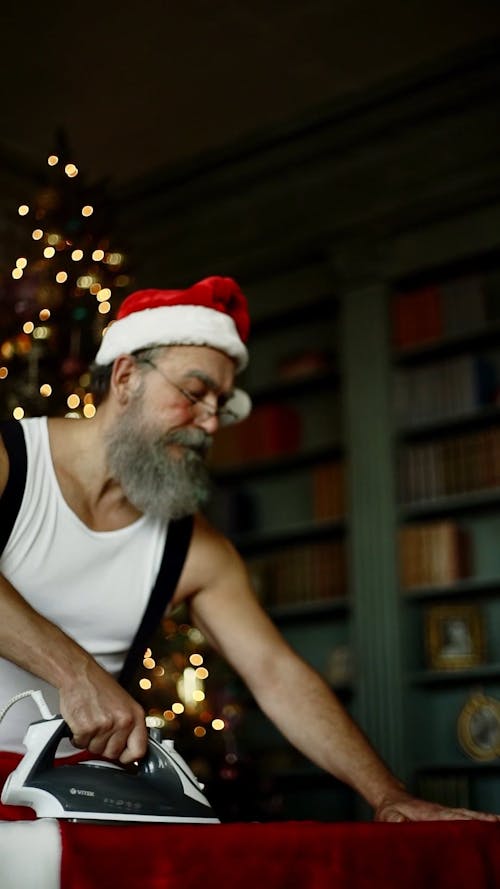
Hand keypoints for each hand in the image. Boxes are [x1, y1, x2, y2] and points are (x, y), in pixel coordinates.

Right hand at [58, 658, 147, 763]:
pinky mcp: (86, 728)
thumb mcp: (124, 703)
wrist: (80, 675)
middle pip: (114, 753)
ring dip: (90, 741)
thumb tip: (131, 748)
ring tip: (91, 721)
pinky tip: (81, 722)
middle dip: (104, 746)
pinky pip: (80, 745)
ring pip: (95, 750)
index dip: (129, 757)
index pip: (139, 750)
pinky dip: (78, 737)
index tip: (122, 755)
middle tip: (100, 730)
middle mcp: (123, 721)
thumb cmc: (99, 686)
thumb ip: (130, 725)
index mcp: (135, 715)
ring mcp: (105, 725)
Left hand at [375, 790, 499, 822]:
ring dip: (482, 821)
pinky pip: (465, 820)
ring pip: (467, 816)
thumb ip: (394, 822)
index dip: (463, 821)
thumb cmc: (390, 812)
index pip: (449, 817)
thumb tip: (400, 824)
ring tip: (498, 824)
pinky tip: (490, 825)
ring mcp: (445, 814)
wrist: (392, 799)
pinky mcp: (446, 818)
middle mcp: (441, 812)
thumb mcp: (388, 817)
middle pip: (464, 816)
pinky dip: (478, 822)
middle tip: (497, 823)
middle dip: (480, 820)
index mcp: (429, 814)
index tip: (478, 824)